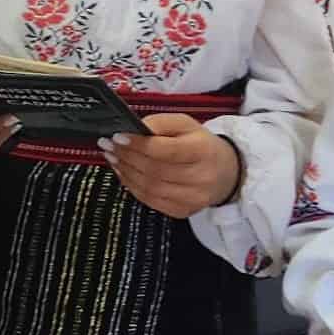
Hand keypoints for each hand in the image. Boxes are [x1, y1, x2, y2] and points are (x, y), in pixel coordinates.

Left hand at [101, 114, 240, 216]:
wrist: (225, 172)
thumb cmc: (201, 145)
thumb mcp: (186, 124)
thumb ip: (161, 122)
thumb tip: (135, 129)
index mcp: (203, 151)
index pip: (166, 150)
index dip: (139, 144)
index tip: (118, 136)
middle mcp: (200, 178)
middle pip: (155, 170)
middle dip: (127, 157)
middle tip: (108, 145)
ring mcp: (192, 199)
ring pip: (149, 188)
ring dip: (126, 172)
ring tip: (113, 157)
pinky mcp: (183, 211)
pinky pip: (150, 200)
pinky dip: (132, 186)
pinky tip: (124, 173)